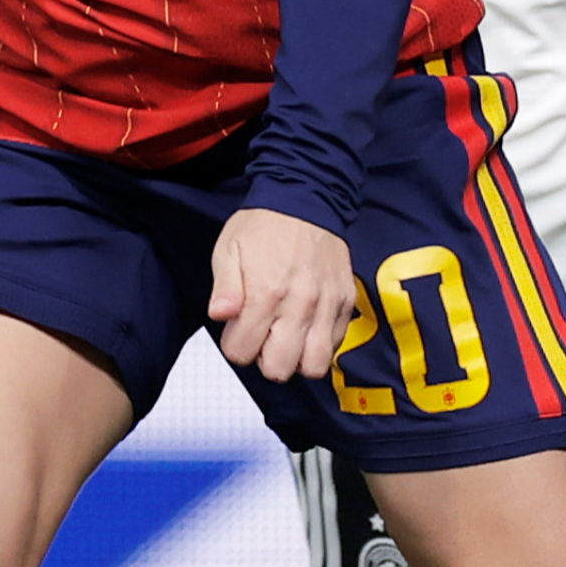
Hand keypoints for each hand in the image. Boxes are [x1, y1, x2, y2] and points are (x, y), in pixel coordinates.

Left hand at [209, 207, 357, 381]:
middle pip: (279, 369)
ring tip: (287, 338)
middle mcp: (299, 304)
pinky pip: (335, 344)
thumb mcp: (229, 249)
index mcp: (265, 293)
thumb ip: (224, 288)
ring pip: (314, 365)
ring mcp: (326, 305)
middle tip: (262, 336)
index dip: (235, 345)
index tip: (238, 329)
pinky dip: (319, 345)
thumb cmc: (264, 224)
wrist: (307, 197)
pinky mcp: (345, 302)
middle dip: (264, 359)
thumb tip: (220, 316)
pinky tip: (307, 326)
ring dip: (297, 359)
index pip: (242, 353)